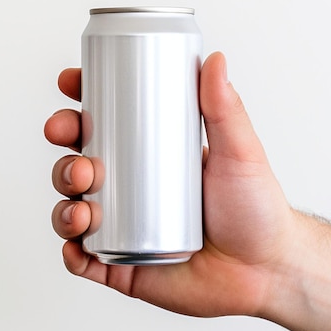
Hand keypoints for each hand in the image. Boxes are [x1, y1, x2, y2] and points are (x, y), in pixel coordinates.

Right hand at [44, 52, 294, 317]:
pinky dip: (72, 253)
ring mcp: (124, 227)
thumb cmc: (255, 209)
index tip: (70, 82)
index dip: (81, 102)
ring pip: (74, 207)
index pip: (106, 122)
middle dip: (64, 146)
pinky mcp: (124, 265)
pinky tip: (77, 246)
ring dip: (64, 199)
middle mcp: (131, 188)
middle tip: (69, 138)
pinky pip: (84, 259)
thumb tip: (215, 60)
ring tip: (83, 202)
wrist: (266, 270)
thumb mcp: (239, 152)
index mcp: (151, 155)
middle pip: (79, 158)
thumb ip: (226, 108)